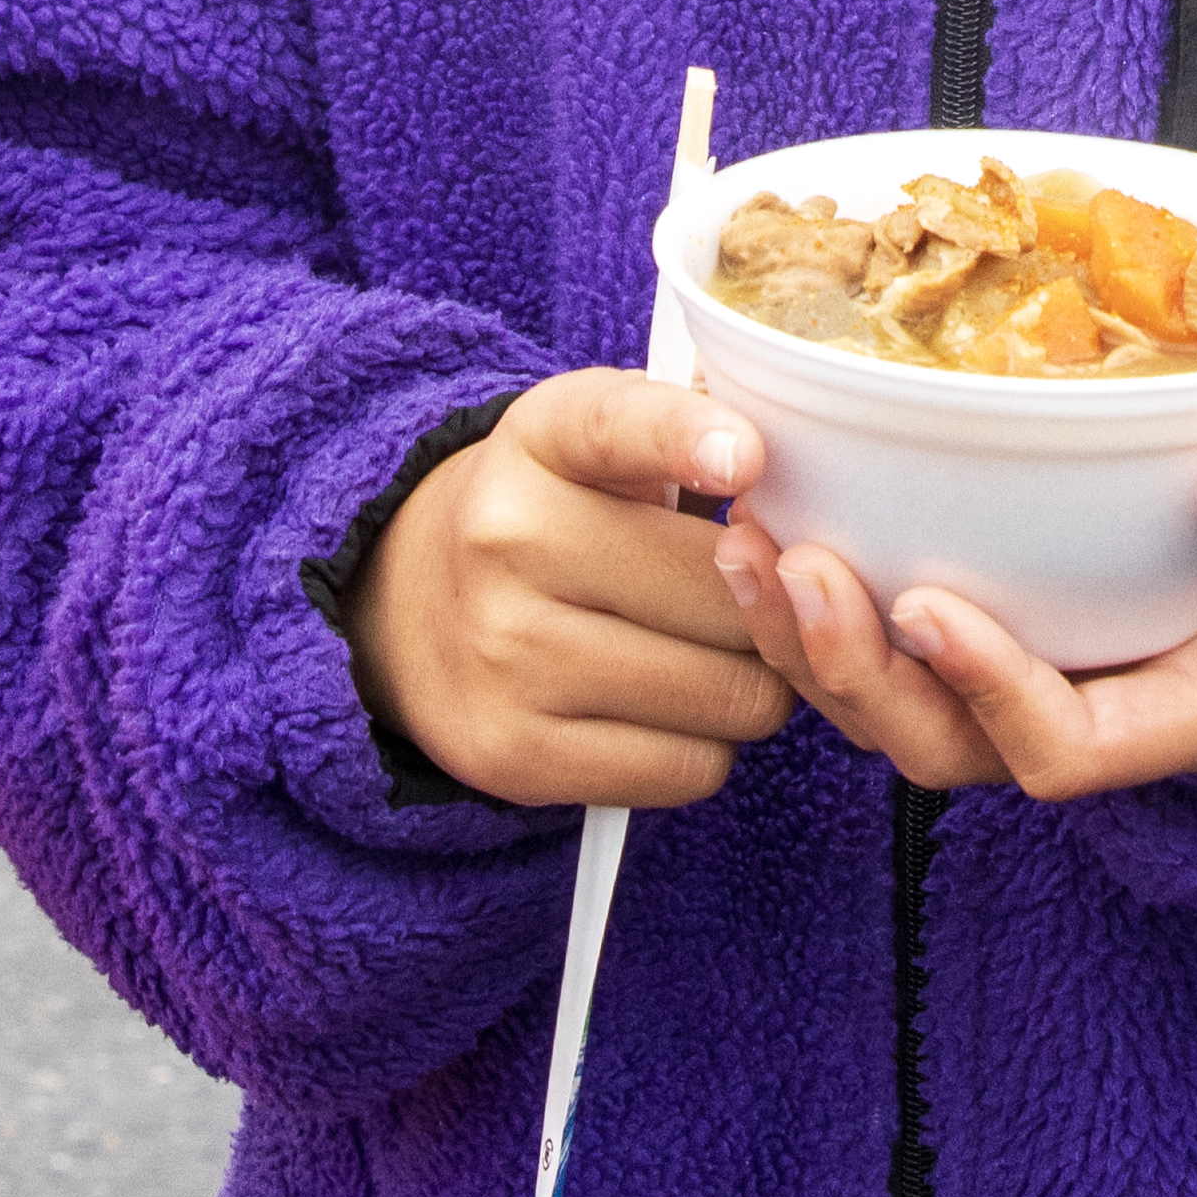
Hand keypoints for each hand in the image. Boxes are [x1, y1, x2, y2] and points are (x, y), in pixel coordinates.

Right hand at [337, 372, 789, 810]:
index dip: (687, 438)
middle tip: (744, 603)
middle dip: (770, 607)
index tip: (745, 457)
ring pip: (728, 694)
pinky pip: (691, 770)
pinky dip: (703, 749)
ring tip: (703, 656)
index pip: (620, 426)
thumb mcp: (600, 441)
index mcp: (542, 437)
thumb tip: (787, 499)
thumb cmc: (556, 514)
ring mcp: (502, 654)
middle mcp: (506, 538)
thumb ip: (695, 434)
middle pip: (729, 596)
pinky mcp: (512, 755)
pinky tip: (662, 712)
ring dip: (748, 685)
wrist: (410, 603)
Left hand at [712, 397, 1196, 799]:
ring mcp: (1045, 681)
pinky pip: (894, 654)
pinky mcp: (1007, 631)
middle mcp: (1104, 714)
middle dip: (861, 674)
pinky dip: (823, 604)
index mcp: (1196, 708)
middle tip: (792, 565)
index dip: (990, 691)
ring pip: (901, 714)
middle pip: (952, 751)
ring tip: (748, 545)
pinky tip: (770, 520)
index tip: (927, 603)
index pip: (1069, 745)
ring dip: (814, 645)